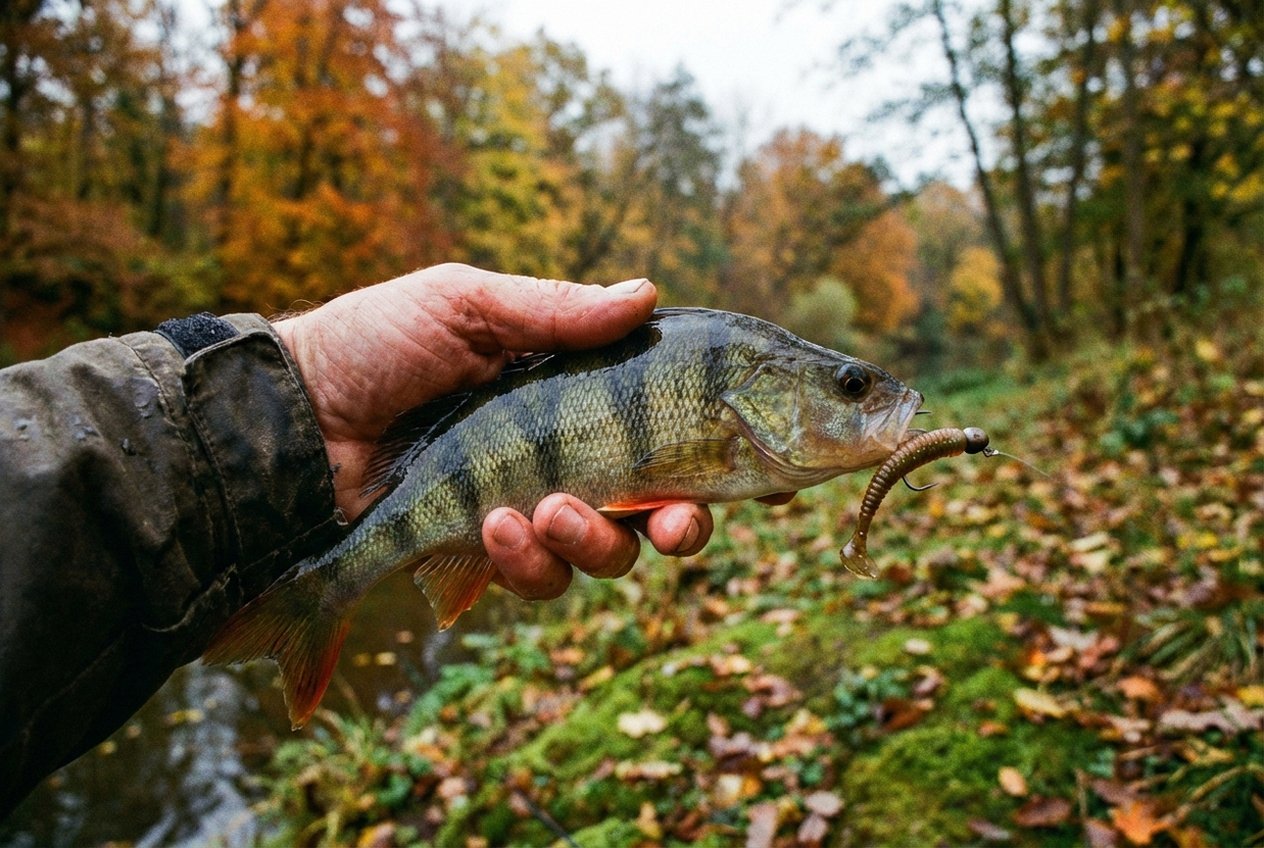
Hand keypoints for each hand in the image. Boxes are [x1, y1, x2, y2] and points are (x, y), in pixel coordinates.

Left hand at [272, 263, 722, 599]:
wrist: (291, 415)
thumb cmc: (373, 343)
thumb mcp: (465, 306)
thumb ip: (556, 311)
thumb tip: (648, 293)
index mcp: (577, 392)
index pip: (675, 426)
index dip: (727, 455)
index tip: (771, 477)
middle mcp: (570, 456)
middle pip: (663, 510)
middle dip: (683, 527)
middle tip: (676, 524)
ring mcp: (533, 510)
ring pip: (607, 555)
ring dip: (591, 543)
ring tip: (541, 510)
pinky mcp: (489, 555)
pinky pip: (540, 577)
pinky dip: (527, 559)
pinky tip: (494, 524)